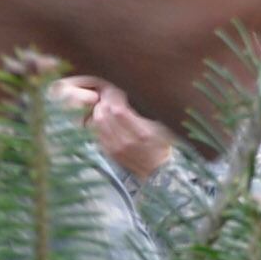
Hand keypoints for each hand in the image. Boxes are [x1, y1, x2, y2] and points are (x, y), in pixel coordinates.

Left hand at [47, 74, 175, 177]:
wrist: (157, 171)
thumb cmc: (162, 144)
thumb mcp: (164, 126)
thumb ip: (153, 109)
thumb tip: (141, 88)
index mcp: (142, 133)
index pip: (118, 109)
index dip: (113, 95)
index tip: (116, 88)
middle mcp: (126, 142)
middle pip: (105, 114)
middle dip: (104, 99)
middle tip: (108, 91)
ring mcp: (116, 148)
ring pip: (98, 122)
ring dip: (99, 109)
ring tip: (104, 101)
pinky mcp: (109, 152)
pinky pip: (97, 132)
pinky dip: (97, 121)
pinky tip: (103, 115)